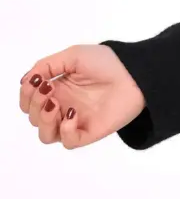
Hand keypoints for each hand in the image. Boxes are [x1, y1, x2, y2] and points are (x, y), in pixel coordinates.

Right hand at [19, 44, 145, 147]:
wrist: (134, 73)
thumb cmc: (106, 62)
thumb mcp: (72, 56)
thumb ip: (46, 66)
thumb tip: (26, 81)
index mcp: (57, 90)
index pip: (29, 102)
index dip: (25, 96)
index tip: (36, 83)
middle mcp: (63, 107)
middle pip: (34, 118)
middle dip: (34, 104)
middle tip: (49, 90)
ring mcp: (75, 121)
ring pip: (46, 135)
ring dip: (43, 120)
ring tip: (55, 103)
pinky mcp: (89, 131)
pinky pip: (68, 142)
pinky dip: (64, 130)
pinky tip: (71, 114)